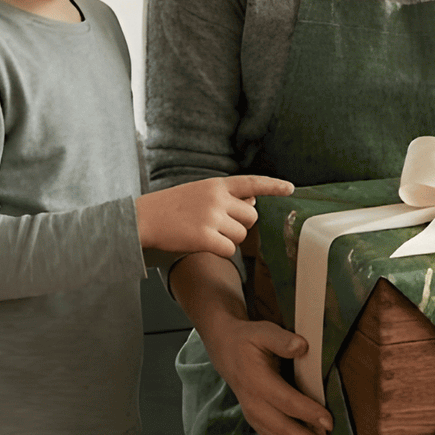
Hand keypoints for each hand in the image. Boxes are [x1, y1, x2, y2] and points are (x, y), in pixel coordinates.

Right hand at [135, 174, 293, 258]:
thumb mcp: (200, 191)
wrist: (144, 218)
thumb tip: (252, 202)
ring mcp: (211, 217)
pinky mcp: (204, 237)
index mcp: (217, 184)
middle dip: (241, 226)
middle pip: (251, 218)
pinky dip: (221, 251)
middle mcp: (217, 198)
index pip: (252, 182)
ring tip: (207, 233)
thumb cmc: (172, 206)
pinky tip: (204, 245)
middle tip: (219, 226)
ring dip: (229, 240)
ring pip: (241, 236)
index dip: (273, 186)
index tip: (290, 188)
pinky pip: (229, 250)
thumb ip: (226, 196)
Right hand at [200, 305, 337, 434]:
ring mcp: (257, 420)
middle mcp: (255, 406)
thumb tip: (302, 346)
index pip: (286, 401)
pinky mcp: (261, 427)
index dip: (308, 412)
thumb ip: (282, 339)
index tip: (330, 422)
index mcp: (257, 382)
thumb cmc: (249, 340)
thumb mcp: (263, 331)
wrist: (226, 351)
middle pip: (284, 432)